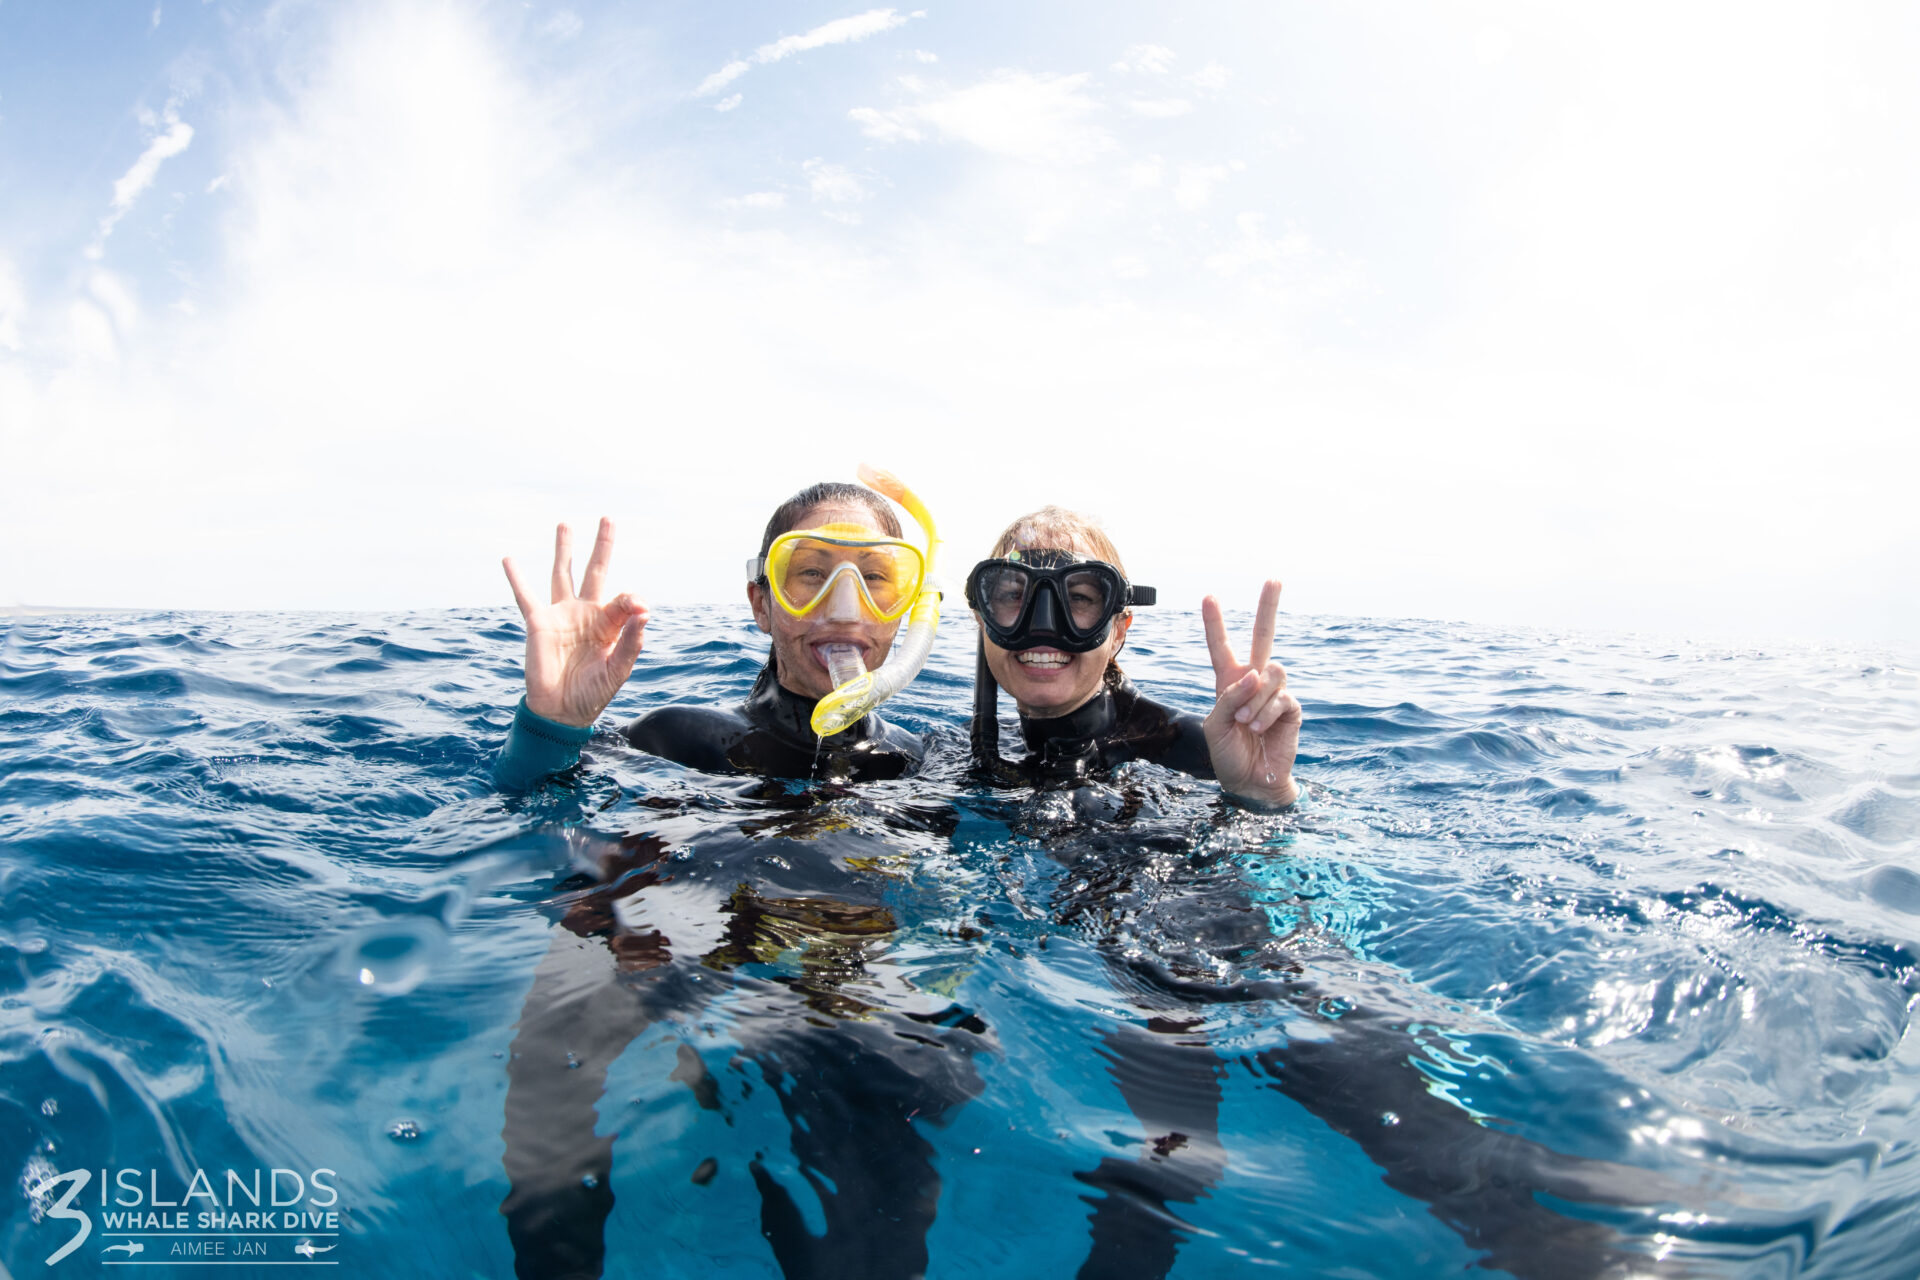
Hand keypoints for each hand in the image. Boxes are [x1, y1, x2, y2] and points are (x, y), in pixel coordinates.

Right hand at [502, 519, 648, 727]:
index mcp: (609, 624)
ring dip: (563, 550)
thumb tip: (645, 610)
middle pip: (595, 571)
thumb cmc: (593, 693)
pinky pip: (525, 596)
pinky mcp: (538, 623)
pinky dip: (516, 577)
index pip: (624, 599)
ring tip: (564, 525)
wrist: (561, 711)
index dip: (632, 600)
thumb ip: (631, 641)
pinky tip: (508, 558)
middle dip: (602, 545)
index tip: (638, 608)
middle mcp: (586, 613)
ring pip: (562, 574)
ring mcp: (561, 615)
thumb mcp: (618, 670)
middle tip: (608, 518)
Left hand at [1201, 580, 1301, 807]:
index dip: (1215, 623)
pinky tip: (1259, 728)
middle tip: (1274, 579)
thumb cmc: (1229, 753)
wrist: (1251, 781)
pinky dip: (1266, 711)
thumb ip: (1229, 698)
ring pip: (1271, 671)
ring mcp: (1274, 692)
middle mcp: (1254, 681)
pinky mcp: (1291, 707)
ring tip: (1246, 722)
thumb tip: (1255, 675)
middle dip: (1269, 607)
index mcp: (1229, 681)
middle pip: (1265, 635)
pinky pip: (1282, 696)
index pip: (1221, 646)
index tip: (1209, 597)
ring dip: (1255, 698)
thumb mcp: (1216, 726)